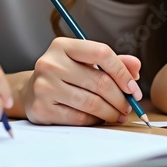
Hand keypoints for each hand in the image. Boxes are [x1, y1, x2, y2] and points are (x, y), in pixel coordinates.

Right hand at [23, 37, 142, 125]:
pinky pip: (79, 118)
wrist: (30, 91)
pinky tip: (100, 119)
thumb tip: (136, 67)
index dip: (123, 72)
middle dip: (121, 98)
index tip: (134, 88)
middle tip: (129, 107)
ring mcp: (44, 86)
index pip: (101, 53)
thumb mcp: (85, 62)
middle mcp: (50, 63)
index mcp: (62, 45)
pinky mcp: (41, 108)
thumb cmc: (64, 74)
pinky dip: (95, 120)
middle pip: (99, 82)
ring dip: (111, 112)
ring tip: (119, 115)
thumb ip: (112, 62)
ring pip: (91, 103)